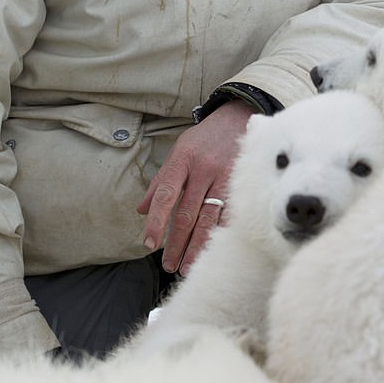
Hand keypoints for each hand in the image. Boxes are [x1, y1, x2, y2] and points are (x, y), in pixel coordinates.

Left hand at [137, 99, 253, 275]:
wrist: (238, 117)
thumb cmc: (204, 138)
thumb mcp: (178, 151)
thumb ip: (160, 180)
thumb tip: (142, 210)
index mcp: (182, 160)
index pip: (165, 195)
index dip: (156, 221)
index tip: (149, 244)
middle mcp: (202, 169)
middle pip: (187, 213)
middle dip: (177, 243)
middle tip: (168, 265)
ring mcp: (224, 176)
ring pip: (209, 218)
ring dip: (197, 246)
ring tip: (188, 265)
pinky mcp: (241, 183)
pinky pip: (229, 213)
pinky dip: (221, 233)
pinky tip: (215, 249)